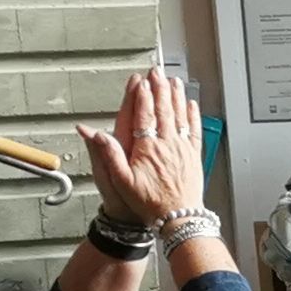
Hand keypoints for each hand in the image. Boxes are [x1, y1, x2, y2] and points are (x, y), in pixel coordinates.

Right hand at [77, 66, 206, 225]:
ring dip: (177, 96)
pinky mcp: (194, 156)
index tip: (140, 80)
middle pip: (164, 109)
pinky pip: (195, 130)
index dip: (142, 95)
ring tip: (174, 81)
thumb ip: (110, 155)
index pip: (144, 115)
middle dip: (160, 88)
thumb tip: (95, 134)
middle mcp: (168, 144)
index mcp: (148, 148)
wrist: (179, 218)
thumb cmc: (150, 203)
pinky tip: (192, 105)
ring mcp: (183, 149)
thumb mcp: (122, 181)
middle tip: (158, 72)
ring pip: (181, 116)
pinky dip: (193, 115)